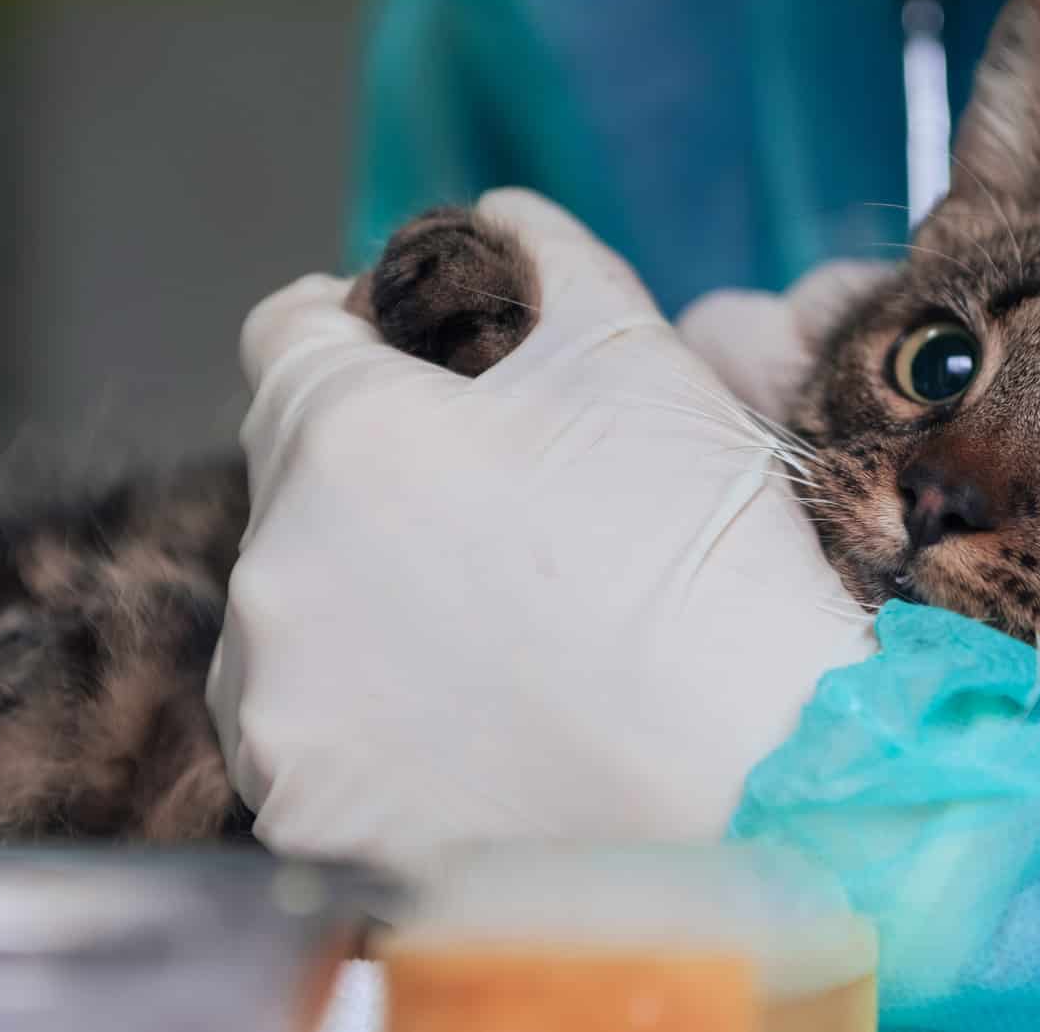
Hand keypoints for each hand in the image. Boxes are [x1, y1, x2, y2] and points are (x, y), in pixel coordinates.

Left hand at [206, 190, 876, 878]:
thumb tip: (502, 218)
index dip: (356, 328)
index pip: (285, 334)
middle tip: (506, 520)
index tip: (414, 362)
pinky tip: (479, 739)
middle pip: (297, 485)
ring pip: (297, 620)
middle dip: (382, 479)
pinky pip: (317, 743)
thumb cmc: (704, 562)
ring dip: (365, 606)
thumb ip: (549, 258)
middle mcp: (276, 571)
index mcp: (343, 437)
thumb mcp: (639, 359)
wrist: (763, 792)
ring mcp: (282, 712)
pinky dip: (376, 731)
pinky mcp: (305, 822)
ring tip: (499, 644)